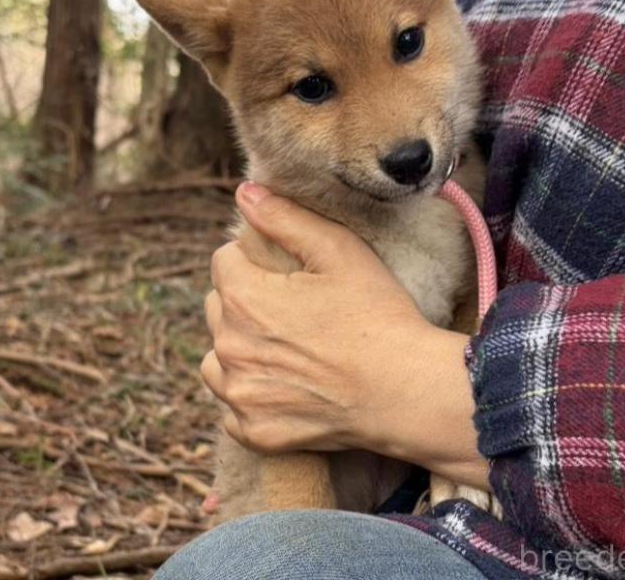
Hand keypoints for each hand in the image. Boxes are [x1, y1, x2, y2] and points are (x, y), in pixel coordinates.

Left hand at [201, 181, 487, 488]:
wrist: (405, 390)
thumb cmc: (376, 315)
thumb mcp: (338, 251)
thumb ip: (284, 218)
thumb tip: (244, 192)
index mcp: (243, 297)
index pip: (224, 261)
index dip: (255, 259)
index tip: (289, 272)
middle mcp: (229, 347)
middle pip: (219, 307)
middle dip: (246, 300)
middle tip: (295, 308)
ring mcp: (239, 394)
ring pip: (219, 356)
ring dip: (242, 347)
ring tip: (287, 347)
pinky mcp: (253, 432)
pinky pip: (234, 403)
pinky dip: (253, 392)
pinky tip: (290, 384)